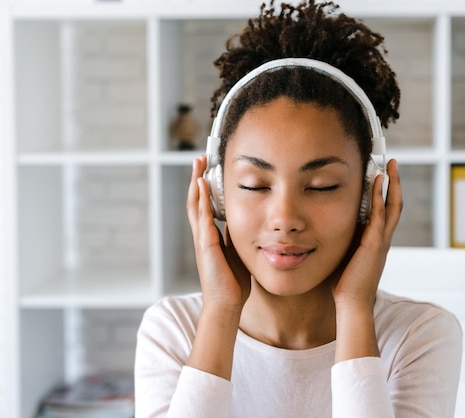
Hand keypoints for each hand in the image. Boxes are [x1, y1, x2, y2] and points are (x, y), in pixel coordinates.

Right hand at [187, 156, 250, 310]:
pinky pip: (202, 218)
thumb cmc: (233, 283)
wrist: (227, 304)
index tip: (208, 170)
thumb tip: (241, 223)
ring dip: (196, 183)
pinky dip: (200, 200)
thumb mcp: (237, 253)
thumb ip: (235, 238)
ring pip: (195, 205)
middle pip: (195, 201)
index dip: (205, 188)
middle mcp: (203, 236)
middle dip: (197, 179)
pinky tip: (201, 185)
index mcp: (210, 237)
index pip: (205, 206)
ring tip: (198, 164)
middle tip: (200, 159)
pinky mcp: (206, 245)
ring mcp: (202, 240)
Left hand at [332, 159, 402, 309]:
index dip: (387, 192)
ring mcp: (381, 241)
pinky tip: (378, 182)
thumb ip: (346, 240)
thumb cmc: (346, 283)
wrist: (351, 303)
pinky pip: (380, 216)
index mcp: (377, 241)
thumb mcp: (347, 254)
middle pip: (396, 204)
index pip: (387, 211)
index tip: (382, 175)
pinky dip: (381, 197)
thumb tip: (333, 226)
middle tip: (393, 163)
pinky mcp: (374, 244)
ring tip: (391, 166)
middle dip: (394, 183)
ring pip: (393, 206)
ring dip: (392, 184)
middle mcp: (383, 239)